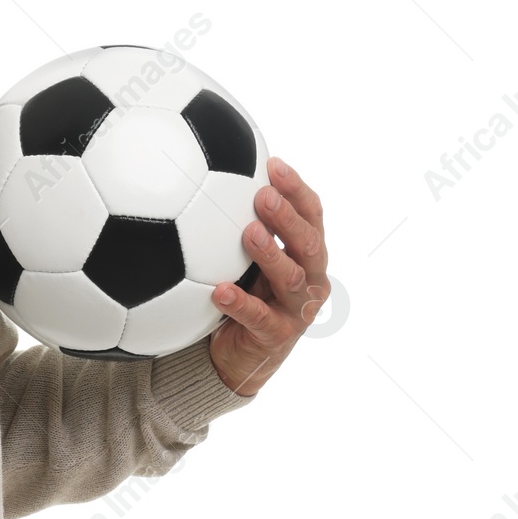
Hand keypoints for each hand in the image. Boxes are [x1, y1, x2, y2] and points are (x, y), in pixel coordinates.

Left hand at [206, 156, 329, 396]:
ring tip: (249, 234)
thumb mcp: (243, 256)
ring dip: (271, 254)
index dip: (297, 189)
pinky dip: (240, 303)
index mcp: (306, 255)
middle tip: (263, 196)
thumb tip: (208, 172)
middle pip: (308, 244)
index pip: (311, 215)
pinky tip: (220, 291)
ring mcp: (296, 310)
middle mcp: (310, 280)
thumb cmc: (244, 293)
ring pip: (292, 279)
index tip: (273, 164)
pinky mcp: (277, 336)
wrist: (236, 354)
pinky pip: (259, 318)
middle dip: (288, 217)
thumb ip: (238, 222)